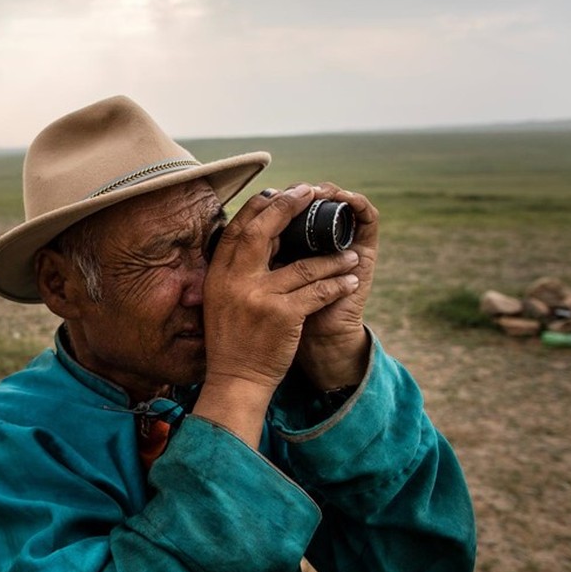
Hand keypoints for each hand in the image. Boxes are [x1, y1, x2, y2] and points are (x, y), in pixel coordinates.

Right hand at [194, 184, 362, 444]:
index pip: (237, 228)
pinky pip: (318, 291)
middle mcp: (236, 280)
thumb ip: (235, 271)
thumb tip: (264, 237)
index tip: (281, 192)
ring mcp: (259, 296)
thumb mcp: (222, 299)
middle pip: (263, 230)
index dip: (260, 206)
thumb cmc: (232, 340)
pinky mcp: (282, 314)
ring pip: (304, 264)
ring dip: (333, 258)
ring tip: (351, 254)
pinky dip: (339, 284)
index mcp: (219, 274)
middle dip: (290, 205)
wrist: (235, 379)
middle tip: (313, 192)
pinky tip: (351, 280)